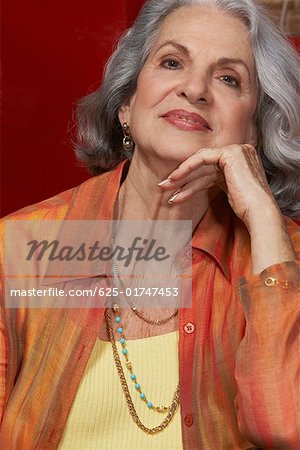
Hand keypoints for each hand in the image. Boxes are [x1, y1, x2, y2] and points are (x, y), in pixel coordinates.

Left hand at [158, 144, 278, 230]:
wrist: (258, 212)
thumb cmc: (246, 208)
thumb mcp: (226, 191)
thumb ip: (212, 181)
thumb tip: (189, 185)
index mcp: (239, 160)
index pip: (209, 168)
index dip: (190, 179)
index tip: (174, 191)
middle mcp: (239, 152)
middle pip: (203, 165)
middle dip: (182, 177)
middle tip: (164, 186)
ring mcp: (236, 150)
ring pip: (200, 163)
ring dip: (181, 177)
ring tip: (165, 188)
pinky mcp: (230, 153)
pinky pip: (201, 159)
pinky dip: (186, 168)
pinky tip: (175, 179)